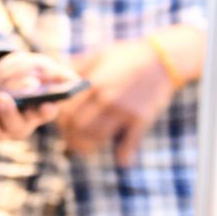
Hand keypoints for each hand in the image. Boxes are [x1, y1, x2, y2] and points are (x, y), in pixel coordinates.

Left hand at [0, 51, 81, 142]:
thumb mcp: (37, 65)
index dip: (45, 110)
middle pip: (16, 128)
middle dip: (9, 114)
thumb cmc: (19, 71)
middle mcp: (18, 125)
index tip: (47, 103)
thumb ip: (53, 72)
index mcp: (37, 111)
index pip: (45, 113)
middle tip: (3, 97)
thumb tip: (72, 80)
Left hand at [58, 37, 179, 164]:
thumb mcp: (98, 55)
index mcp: (93, 83)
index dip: (60, 122)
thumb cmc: (127, 56)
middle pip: (78, 126)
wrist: (161, 59)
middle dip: (70, 137)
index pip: (67, 110)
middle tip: (70, 141)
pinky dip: (124, 155)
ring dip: (88, 147)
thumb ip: (75, 66)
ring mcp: (124, 110)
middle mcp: (106, 98)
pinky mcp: (141, 119)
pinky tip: (121, 160)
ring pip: (97, 136)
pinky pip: (129, 142)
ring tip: (85, 149)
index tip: (61, 126)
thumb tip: (54, 75)